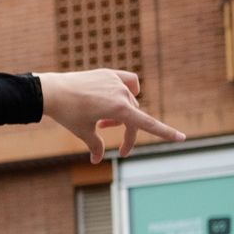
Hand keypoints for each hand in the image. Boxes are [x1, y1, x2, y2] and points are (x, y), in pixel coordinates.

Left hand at [38, 69, 184, 163]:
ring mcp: (116, 81)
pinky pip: (128, 82)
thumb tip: (97, 160)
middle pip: (133, 117)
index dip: (165, 132)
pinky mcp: (109, 73)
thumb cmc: (67, 114)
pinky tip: (121, 96)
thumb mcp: (83, 132)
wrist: (51, 91)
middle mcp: (121, 93)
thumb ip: (95, 145)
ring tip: (104, 123)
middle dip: (126, 133)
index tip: (181, 138)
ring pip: (130, 102)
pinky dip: (127, 91)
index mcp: (119, 108)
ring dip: (122, 115)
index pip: (147, 124)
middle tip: (118, 148)